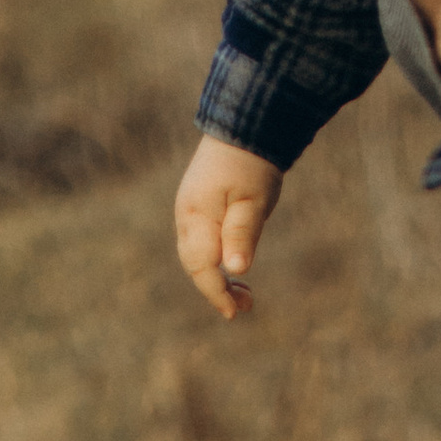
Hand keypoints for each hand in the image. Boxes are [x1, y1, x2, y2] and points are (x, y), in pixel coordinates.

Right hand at [175, 136, 283, 320]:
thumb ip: (242, 234)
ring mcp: (190, 213)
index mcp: (196, 216)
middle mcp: (186, 217)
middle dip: (217, 290)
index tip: (234, 312)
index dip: (216, 292)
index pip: (201, 266)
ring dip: (218, 279)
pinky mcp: (199, 210)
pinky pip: (202, 245)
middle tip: (246, 306)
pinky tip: (235, 272)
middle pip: (195, 266)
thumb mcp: (253, 200)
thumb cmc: (251, 164)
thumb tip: (234, 269)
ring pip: (197, 258)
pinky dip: (217, 263)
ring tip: (245, 295)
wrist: (244, 128)